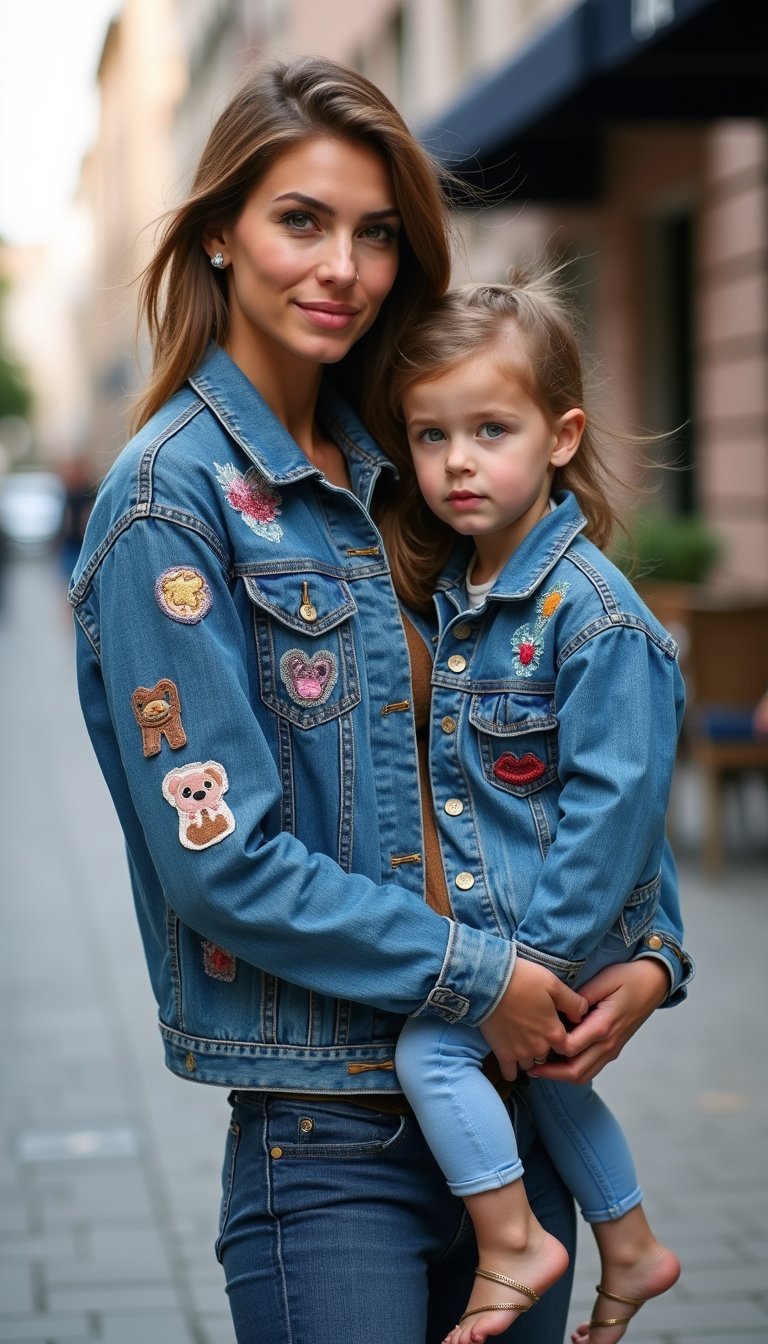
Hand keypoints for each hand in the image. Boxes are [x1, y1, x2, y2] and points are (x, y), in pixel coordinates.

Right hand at [479, 958, 586, 1080]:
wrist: (489, 983)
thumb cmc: (523, 980)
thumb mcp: (553, 984)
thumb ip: (572, 1002)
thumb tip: (582, 1014)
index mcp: (554, 1032)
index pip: (568, 1048)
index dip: (565, 1040)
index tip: (558, 1030)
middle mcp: (539, 1047)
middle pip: (548, 1056)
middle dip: (546, 1047)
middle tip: (539, 1033)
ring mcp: (520, 1053)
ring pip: (531, 1064)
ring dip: (530, 1056)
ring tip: (525, 1043)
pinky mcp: (502, 1054)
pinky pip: (510, 1073)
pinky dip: (512, 1069)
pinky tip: (512, 1060)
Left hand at [527, 958, 668, 1084]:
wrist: (654, 983)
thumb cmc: (628, 977)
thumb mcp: (604, 979)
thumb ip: (581, 997)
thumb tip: (560, 1009)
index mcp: (604, 1026)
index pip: (571, 1048)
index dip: (550, 1049)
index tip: (532, 1042)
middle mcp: (608, 1044)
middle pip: (576, 1071)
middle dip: (551, 1073)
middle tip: (528, 1066)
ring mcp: (612, 1049)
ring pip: (584, 1075)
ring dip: (561, 1075)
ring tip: (539, 1067)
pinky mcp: (612, 1049)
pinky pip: (591, 1068)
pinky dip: (573, 1070)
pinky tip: (558, 1061)